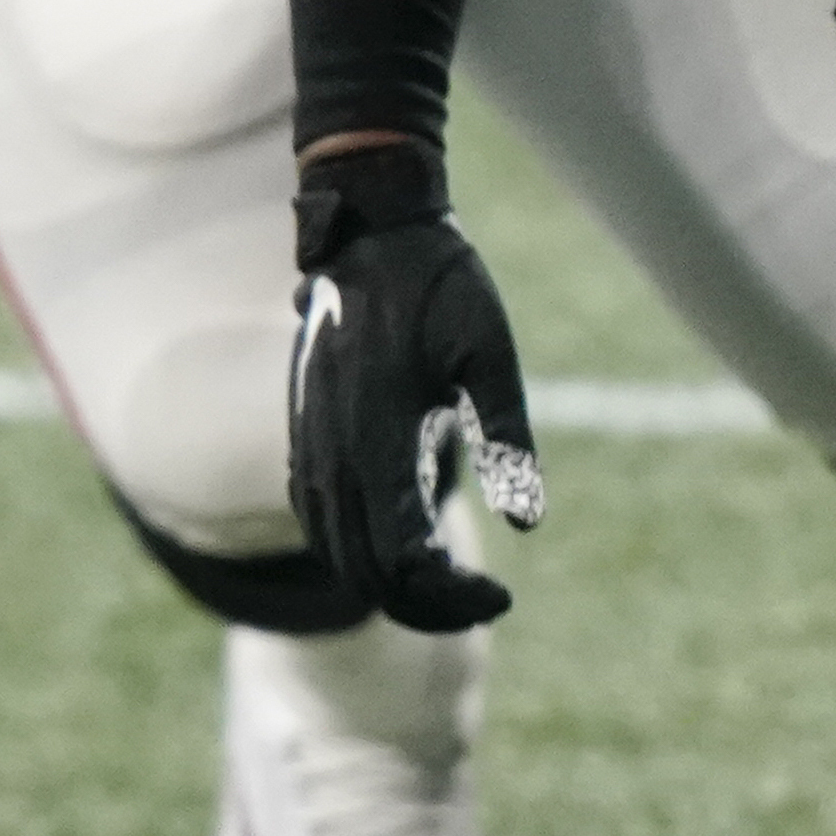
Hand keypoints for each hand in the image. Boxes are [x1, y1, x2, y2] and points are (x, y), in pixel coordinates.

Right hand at [287, 138, 544, 632]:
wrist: (371, 229)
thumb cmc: (441, 285)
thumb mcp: (490, 351)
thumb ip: (508, 437)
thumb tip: (528, 523)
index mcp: (378, 437)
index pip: (406, 562)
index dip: (452, 598)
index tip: (501, 596)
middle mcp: (335, 452)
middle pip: (365, 574)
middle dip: (423, 606)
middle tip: (479, 601)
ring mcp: (312, 443)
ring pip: (335, 551)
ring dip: (385, 584)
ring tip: (444, 585)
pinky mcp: (306, 432)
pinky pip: (318, 518)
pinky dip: (354, 551)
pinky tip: (398, 546)